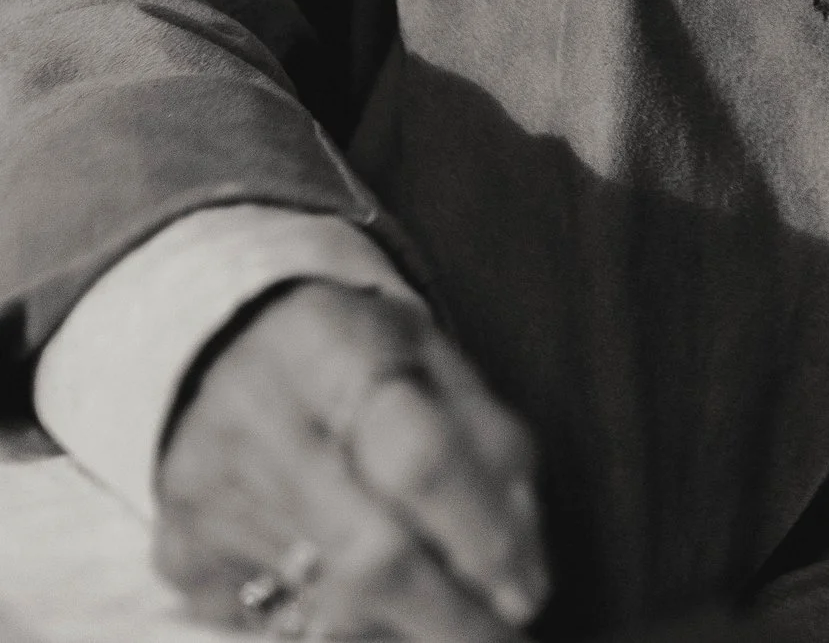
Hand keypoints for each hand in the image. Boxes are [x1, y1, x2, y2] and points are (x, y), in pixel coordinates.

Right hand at [154, 279, 548, 638]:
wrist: (220, 340)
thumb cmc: (356, 352)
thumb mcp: (433, 357)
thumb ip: (490, 445)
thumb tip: (523, 570)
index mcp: (328, 343)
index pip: (416, 455)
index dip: (478, 534)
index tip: (526, 592)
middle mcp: (254, 420)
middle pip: (365, 552)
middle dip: (448, 619)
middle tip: (502, 640)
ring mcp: (205, 495)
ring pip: (319, 608)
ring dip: (399, 631)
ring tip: (444, 624)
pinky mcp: (178, 553)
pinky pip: (265, 626)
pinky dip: (331, 631)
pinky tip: (372, 619)